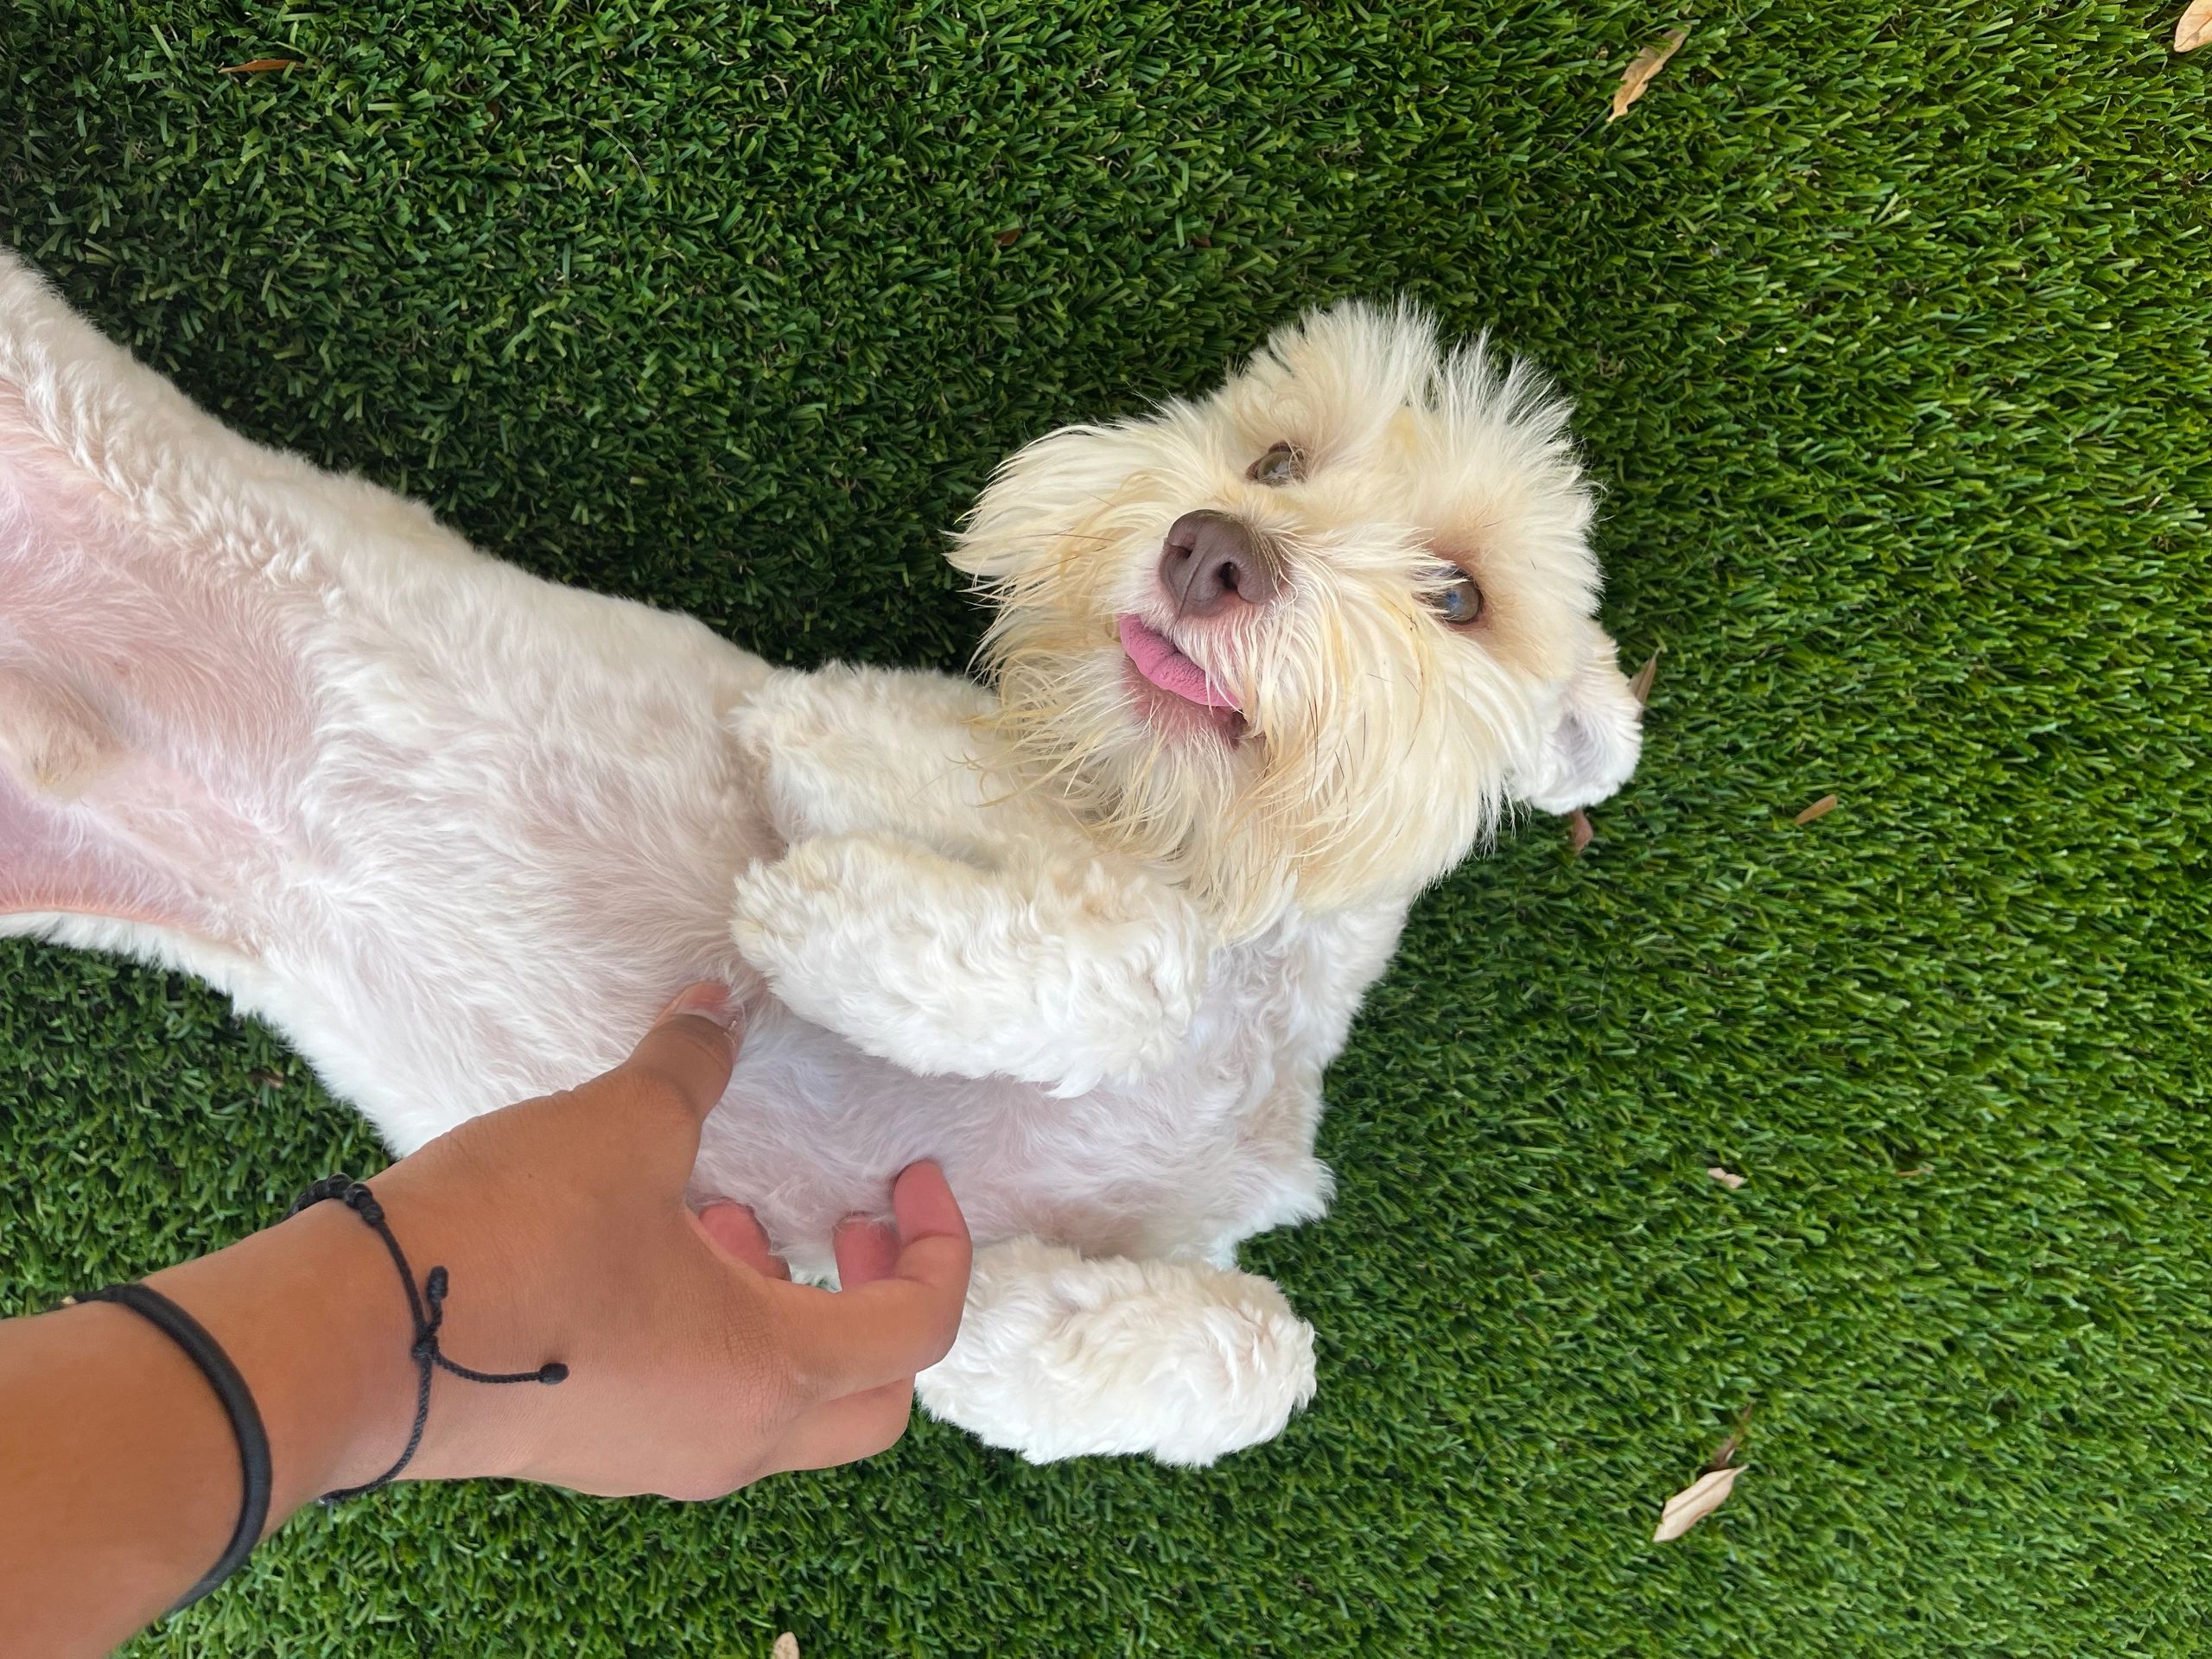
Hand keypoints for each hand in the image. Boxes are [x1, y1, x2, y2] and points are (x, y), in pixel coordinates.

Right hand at [349, 983, 972, 1497]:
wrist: (353, 1341)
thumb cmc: (513, 1242)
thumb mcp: (622, 1128)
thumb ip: (690, 1063)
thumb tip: (721, 1002)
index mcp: (769, 1372)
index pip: (917, 1334)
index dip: (940, 1247)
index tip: (910, 1179)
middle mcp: (730, 1440)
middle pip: (869, 1401)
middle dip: (879, 1305)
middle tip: (843, 1221)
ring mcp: (658, 1458)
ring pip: (780, 1407)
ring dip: (784, 1311)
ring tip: (728, 1216)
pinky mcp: (593, 1451)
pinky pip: (703, 1406)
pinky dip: (716, 1334)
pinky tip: (654, 1250)